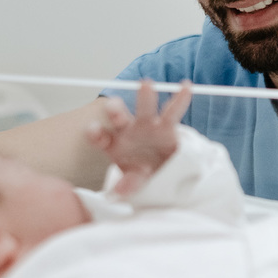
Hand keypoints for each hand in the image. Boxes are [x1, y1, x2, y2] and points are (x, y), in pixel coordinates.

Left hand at [85, 80, 191, 195]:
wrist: (161, 170)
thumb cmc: (141, 172)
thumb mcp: (135, 180)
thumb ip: (128, 184)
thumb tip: (118, 193)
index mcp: (113, 144)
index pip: (101, 137)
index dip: (96, 133)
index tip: (91, 129)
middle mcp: (128, 131)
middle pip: (119, 118)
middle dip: (116, 110)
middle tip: (113, 104)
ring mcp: (147, 125)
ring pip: (145, 110)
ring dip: (145, 97)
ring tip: (146, 84)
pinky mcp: (166, 125)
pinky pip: (173, 111)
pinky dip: (180, 98)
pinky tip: (185, 87)